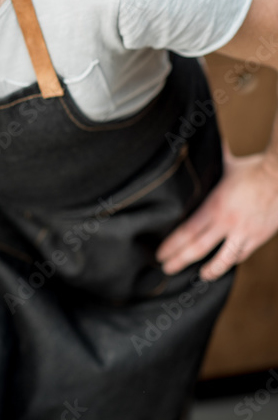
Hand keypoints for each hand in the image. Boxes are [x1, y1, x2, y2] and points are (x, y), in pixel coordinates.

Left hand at [157, 145, 277, 280]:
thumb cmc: (253, 169)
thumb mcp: (225, 166)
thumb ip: (209, 162)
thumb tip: (192, 144)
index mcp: (214, 207)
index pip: (187, 232)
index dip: (172, 246)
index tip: (160, 254)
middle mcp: (227, 223)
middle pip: (198, 248)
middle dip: (180, 260)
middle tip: (167, 268)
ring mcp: (245, 232)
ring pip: (224, 259)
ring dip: (210, 269)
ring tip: (200, 275)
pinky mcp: (260, 236)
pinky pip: (242, 254)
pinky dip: (231, 261)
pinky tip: (225, 264)